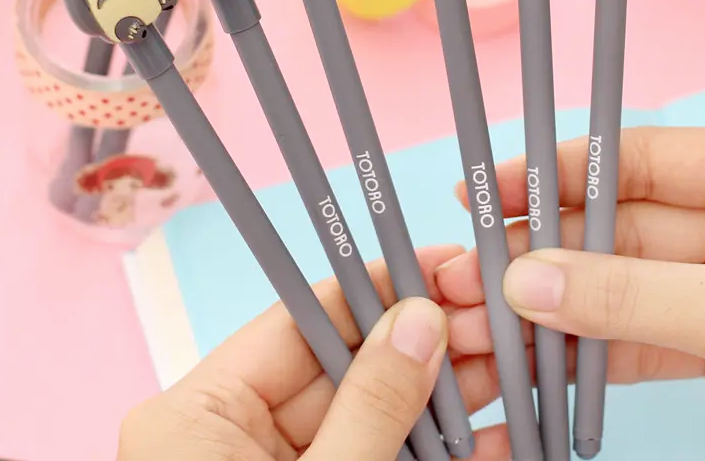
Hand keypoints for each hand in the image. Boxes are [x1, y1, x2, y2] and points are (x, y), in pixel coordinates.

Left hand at [117, 245, 513, 460]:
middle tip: (489, 314)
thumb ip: (367, 407)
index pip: (300, 320)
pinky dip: (438, 455)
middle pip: (344, 366)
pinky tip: (495, 431)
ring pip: (372, 415)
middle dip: (423, 343)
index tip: (436, 264)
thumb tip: (419, 320)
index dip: (373, 289)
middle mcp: (232, 436)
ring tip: (507, 360)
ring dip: (443, 397)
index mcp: (197, 415)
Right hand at [436, 126, 704, 436]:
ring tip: (476, 329)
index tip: (491, 191)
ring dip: (546, 315)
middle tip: (464, 277)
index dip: (555, 174)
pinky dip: (586, 356)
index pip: (633, 160)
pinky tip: (529, 364)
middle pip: (609, 231)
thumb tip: (527, 284)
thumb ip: (633, 295)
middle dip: (534, 259)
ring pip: (614, 291)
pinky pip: (639, 341)